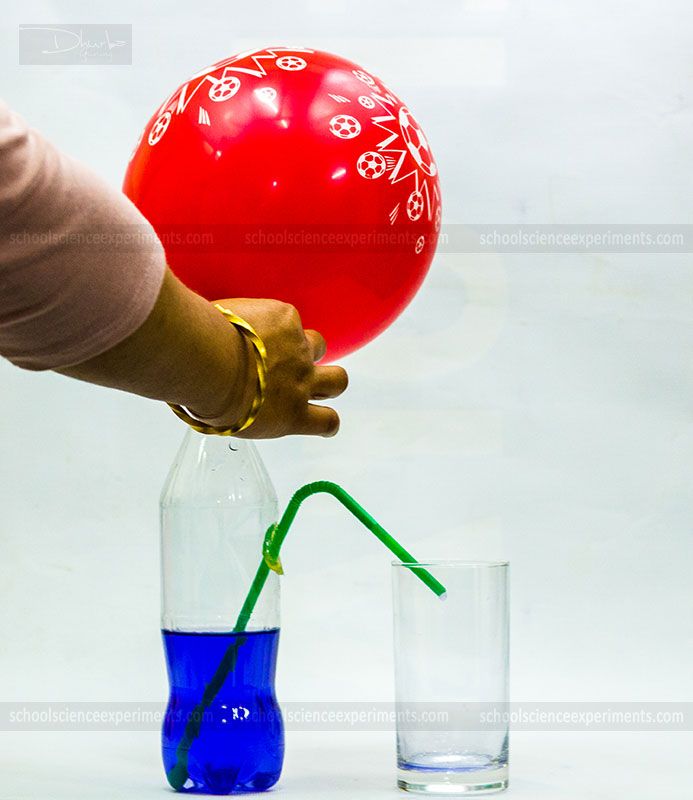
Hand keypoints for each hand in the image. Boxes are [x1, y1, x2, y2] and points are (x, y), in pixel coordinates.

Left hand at [193, 298, 347, 437]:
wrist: (207, 363)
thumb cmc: (210, 395)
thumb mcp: (233, 419)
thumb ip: (252, 408)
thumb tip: (241, 398)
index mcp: (290, 415)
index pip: (326, 422)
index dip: (328, 418)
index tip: (323, 415)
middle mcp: (301, 383)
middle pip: (337, 381)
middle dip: (328, 379)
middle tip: (308, 376)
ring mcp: (298, 350)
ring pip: (318, 345)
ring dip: (304, 345)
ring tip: (278, 342)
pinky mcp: (287, 319)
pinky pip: (286, 317)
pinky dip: (270, 319)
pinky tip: (247, 321)